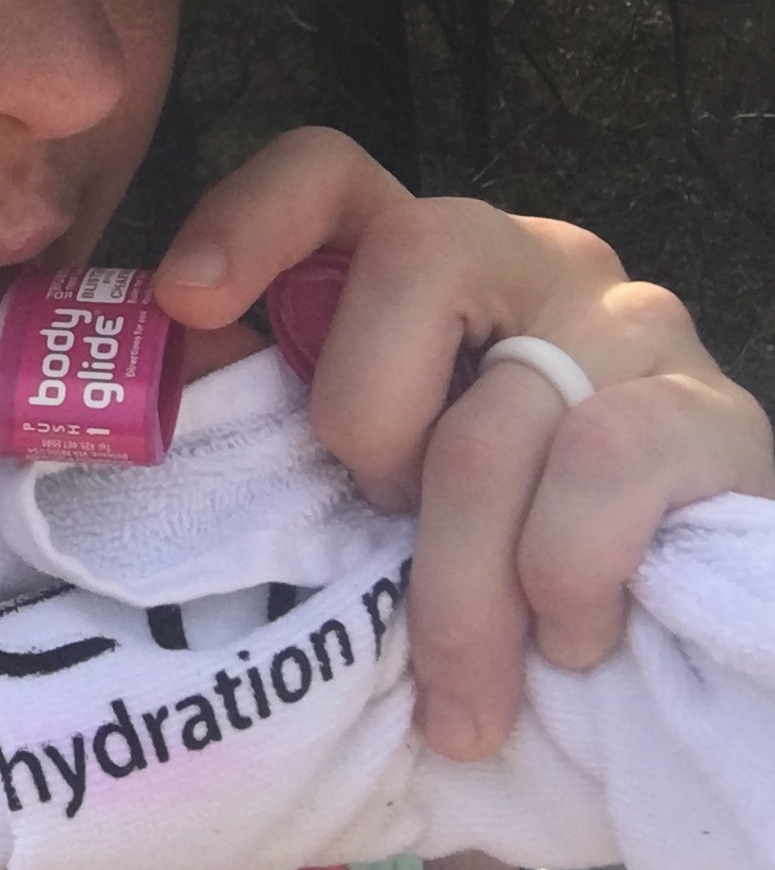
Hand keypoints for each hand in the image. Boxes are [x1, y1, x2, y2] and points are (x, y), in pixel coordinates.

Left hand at [151, 128, 774, 759]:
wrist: (678, 679)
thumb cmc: (491, 577)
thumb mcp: (373, 501)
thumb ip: (279, 438)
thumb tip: (152, 403)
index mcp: (432, 273)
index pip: (335, 175)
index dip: (253, 214)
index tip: (186, 301)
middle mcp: (538, 265)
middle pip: (419, 252)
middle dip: (365, 416)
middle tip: (378, 527)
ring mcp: (638, 328)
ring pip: (497, 415)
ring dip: (457, 584)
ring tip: (463, 694)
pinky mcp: (718, 417)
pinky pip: (603, 467)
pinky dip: (560, 581)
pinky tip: (569, 648)